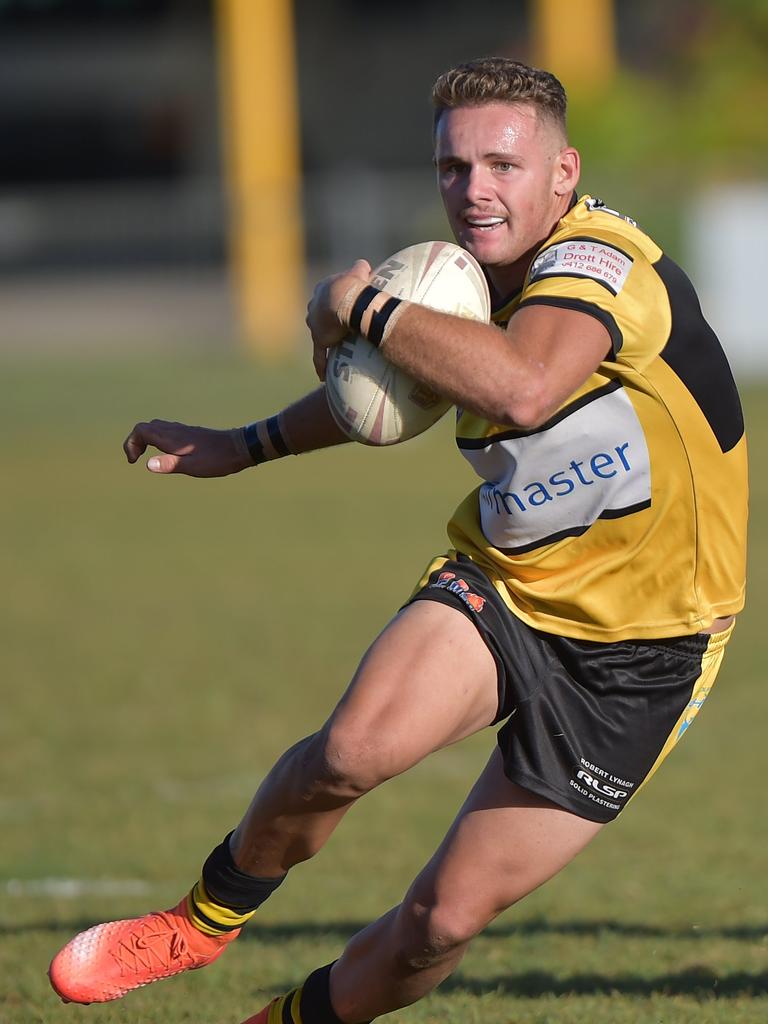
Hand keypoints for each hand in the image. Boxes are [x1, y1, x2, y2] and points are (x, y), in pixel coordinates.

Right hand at [123, 420, 251, 477]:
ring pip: (156, 427)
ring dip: (146, 439)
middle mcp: (175, 430)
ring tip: (148, 456)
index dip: (131, 443)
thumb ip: (170, 464)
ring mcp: (183, 430)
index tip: (134, 461)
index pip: (141, 430)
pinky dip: (158, 439)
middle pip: (146, 427)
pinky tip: (167, 452)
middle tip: (137, 458)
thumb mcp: (192, 466)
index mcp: (171, 437)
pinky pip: (167, 430)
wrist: (238, 447)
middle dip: (136, 441)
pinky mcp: (190, 433)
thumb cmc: (216, 459)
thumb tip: (147, 464)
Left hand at [305, 259, 370, 379]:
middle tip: (334, 328)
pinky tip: (322, 376)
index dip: (332, 302)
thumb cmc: (353, 286)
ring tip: (332, 348)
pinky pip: (318, 355)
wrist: (346, 300)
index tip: (339, 307)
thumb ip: (360, 268)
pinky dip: (321, 365)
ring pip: (317, 333)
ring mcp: (315, 324)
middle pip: (317, 314)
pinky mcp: (319, 339)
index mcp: (323, 290)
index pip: (325, 297)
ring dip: (323, 339)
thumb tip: (365, 265)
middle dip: (323, 320)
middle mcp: (314, 306)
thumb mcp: (358, 273)